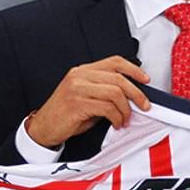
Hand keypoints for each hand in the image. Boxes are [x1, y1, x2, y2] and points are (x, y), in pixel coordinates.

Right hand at [27, 56, 150, 147]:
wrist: (43, 128)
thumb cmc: (65, 114)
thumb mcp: (86, 98)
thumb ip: (105, 93)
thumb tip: (131, 96)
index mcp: (83, 71)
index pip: (114, 62)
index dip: (133, 69)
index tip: (145, 80)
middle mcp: (79, 76)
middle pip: (118, 78)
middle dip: (136, 93)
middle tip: (144, 105)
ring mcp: (77, 88)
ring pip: (115, 93)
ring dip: (126, 109)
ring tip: (125, 119)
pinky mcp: (77, 103)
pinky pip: (107, 108)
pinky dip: (117, 117)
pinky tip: (117, 123)